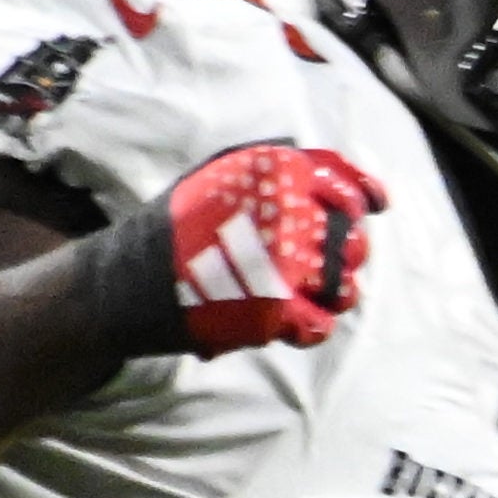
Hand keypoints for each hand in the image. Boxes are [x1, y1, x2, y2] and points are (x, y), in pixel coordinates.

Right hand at [131, 140, 381, 355]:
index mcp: (273, 172)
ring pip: (343, 283)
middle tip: (307, 262)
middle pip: (349, 239)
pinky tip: (284, 317)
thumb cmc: (178, 227)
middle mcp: (285, 210)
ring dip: (329, 292)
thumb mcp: (223, 176)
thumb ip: (285, 172)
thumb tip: (362, 191)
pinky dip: (307, 325)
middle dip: (339, 253)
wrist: (126, 283)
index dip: (362, 197)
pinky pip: (320, 323)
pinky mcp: (275, 306)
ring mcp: (283, 261)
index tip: (371, 208)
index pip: (343, 184)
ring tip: (298, 291)